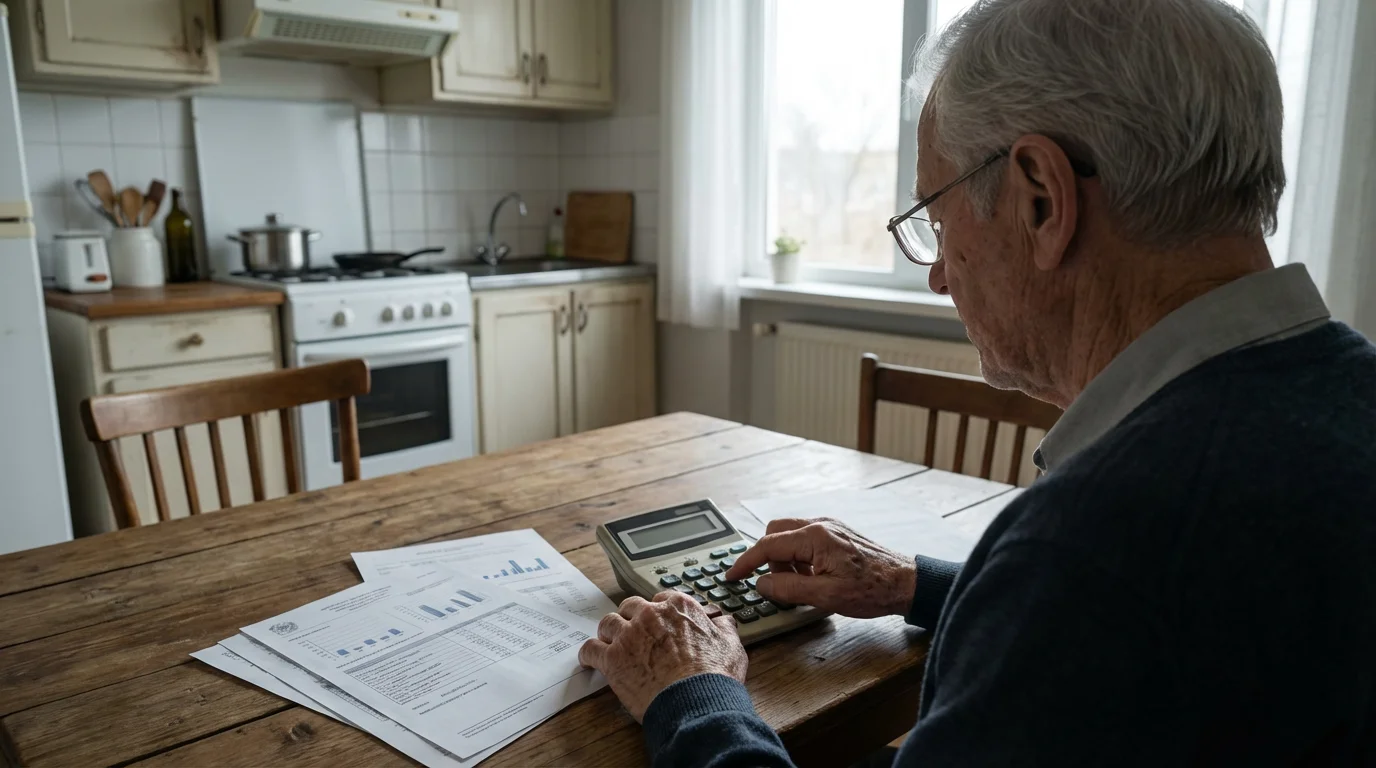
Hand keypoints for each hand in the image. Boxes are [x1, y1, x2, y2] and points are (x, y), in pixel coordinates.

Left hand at [578, 592, 746, 721]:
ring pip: (608, 623)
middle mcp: (650, 614)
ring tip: (608, 643)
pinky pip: (590, 649)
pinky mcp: (612, 658)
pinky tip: (588, 660)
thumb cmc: (715, 675)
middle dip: (630, 618)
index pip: (659, 599)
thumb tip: (724, 622)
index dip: (656, 612)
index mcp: (678, 607)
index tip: (655, 622)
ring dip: (608, 633)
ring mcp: (629, 635)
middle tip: (631, 632)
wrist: (696, 700)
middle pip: (630, 607)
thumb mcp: (731, 645)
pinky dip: (588, 654)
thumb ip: (725, 628)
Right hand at [724, 518, 915, 618]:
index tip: (732, 575)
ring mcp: (830, 527)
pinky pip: (806, 540)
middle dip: (768, 560)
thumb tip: (761, 584)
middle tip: (774, 584)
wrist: (906, 583)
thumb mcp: (825, 597)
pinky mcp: (837, 534)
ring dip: (786, 561)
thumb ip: (788, 589)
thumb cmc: (872, 590)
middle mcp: (820, 525)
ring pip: (790, 537)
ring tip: (802, 586)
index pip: (767, 545)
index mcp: (814, 537)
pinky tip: (814, 578)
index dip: (745, 562)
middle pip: (775, 534)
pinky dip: (800, 559)